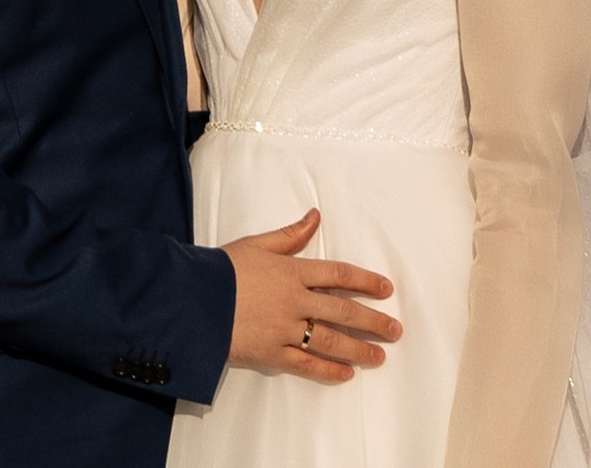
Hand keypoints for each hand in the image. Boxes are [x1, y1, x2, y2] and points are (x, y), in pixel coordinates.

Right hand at [222, 209, 398, 383]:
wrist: (194, 298)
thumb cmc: (224, 268)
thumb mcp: (257, 244)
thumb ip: (290, 234)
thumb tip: (315, 216)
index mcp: (293, 271)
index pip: (338, 274)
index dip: (365, 281)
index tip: (386, 289)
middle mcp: (296, 301)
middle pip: (342, 310)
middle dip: (372, 320)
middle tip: (395, 330)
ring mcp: (286, 330)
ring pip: (331, 341)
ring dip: (359, 349)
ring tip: (380, 357)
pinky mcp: (273, 353)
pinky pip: (306, 365)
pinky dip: (327, 371)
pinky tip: (345, 375)